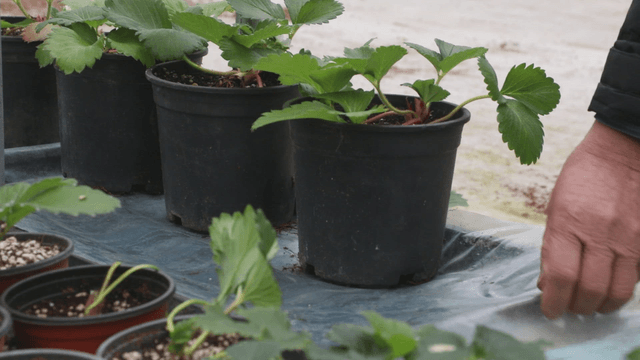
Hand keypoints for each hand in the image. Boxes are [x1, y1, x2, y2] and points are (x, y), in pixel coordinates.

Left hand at [538, 120, 639, 318]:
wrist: (623, 151)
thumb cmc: (583, 178)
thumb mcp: (555, 207)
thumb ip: (553, 246)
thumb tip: (549, 284)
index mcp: (567, 222)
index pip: (561, 276)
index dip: (555, 302)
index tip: (550, 311)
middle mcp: (599, 232)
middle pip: (590, 290)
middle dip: (576, 307)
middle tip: (570, 307)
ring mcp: (629, 237)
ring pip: (618, 291)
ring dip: (601, 305)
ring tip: (591, 304)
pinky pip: (636, 278)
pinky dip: (621, 290)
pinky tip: (611, 288)